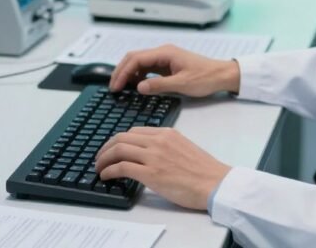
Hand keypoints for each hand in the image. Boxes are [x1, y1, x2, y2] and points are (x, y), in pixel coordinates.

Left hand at [95, 127, 230, 210]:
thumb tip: (149, 154)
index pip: (134, 131)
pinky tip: (106, 176)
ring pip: (118, 149)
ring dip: (103, 158)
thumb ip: (166, 146)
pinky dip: (109, 170)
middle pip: (122, 138)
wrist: (216, 183)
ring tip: (99, 167)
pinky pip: (121, 167)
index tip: (112, 148)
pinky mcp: (151, 173)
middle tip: (100, 157)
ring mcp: (154, 156)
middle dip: (106, 148)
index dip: (118, 140)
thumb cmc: (204, 171)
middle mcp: (158, 141)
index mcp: (166, 133)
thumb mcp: (184, 147)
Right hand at [108, 44, 239, 96]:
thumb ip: (159, 85)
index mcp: (165, 53)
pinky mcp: (167, 65)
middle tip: (113, 87)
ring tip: (122, 88)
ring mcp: (164, 58)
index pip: (136, 59)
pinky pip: (147, 68)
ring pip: (139, 62)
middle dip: (121, 71)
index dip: (123, 72)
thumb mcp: (182, 84)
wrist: (222, 75)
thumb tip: (139, 88)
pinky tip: (136, 86)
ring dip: (128, 73)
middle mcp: (162, 52)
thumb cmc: (206, 77)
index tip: (115, 86)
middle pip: (134, 58)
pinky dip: (138, 76)